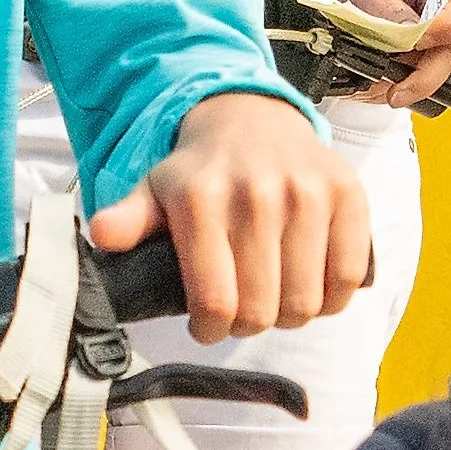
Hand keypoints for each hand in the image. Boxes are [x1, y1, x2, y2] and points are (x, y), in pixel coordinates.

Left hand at [111, 84, 371, 341]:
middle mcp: (256, 194)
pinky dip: (331, 298)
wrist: (254, 119)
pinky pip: (347, 277)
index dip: (209, 330)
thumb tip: (103, 235)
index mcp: (201, 199)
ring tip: (274, 298)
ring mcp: (307, 192)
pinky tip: (310, 286)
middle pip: (260, 311)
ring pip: (305, 303)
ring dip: (288, 316)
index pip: (213, 302)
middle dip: (247, 325)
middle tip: (241, 312)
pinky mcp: (348, 194)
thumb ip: (129, 219)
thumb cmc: (201, 172)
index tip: (207, 325)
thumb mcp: (154, 191)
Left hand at [332, 0, 450, 113]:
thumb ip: (386, 8)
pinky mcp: (430, 58)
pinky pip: (423, 79)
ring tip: (377, 87)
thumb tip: (408, 34)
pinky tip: (378, 84)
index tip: (415, 42)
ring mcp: (443, 37)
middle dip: (426, 76)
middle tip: (395, 92)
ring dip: (411, 84)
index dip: (446, 27)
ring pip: (441, 71)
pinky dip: (401, 86)